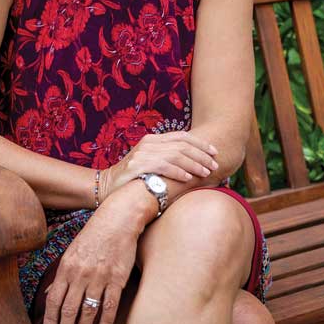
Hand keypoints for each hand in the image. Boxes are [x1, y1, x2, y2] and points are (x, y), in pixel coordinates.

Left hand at [42, 185, 144, 323]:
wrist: (118, 219)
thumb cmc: (94, 235)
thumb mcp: (72, 252)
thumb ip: (62, 275)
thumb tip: (49, 295)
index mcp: (67, 266)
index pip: (54, 299)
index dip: (50, 319)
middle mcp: (81, 273)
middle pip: (69, 308)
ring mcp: (99, 276)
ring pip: (88, 310)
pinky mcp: (117, 278)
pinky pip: (109, 305)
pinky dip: (105, 321)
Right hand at [102, 131, 218, 196]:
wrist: (108, 187)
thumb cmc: (134, 178)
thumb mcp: (150, 162)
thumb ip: (167, 158)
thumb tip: (194, 162)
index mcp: (153, 139)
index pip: (182, 136)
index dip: (200, 143)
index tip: (214, 152)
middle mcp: (148, 143)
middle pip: (182, 145)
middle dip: (201, 155)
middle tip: (215, 165)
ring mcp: (142, 154)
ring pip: (175, 155)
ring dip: (194, 164)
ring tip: (206, 173)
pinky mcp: (137, 166)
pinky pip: (163, 166)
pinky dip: (178, 171)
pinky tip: (188, 178)